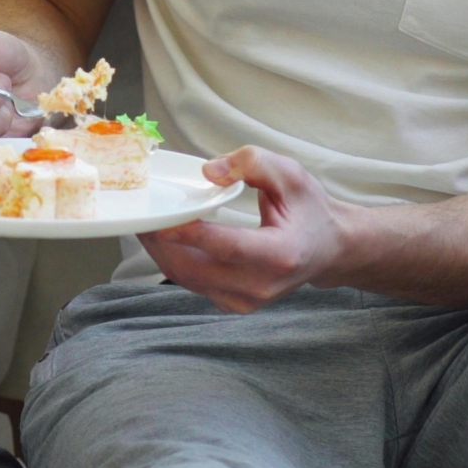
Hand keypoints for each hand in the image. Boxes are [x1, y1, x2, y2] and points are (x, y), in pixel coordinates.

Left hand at [136, 146, 356, 313]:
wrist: (328, 249)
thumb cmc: (308, 209)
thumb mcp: (290, 175)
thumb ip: (253, 164)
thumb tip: (209, 172)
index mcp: (281, 254)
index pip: (228, 247)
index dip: (191, 234)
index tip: (160, 221)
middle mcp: (262, 285)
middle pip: (196, 267)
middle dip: (162, 241)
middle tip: (139, 214)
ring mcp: (246, 300)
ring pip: (187, 279)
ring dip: (160, 252)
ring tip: (144, 222)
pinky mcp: (233, 304)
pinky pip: (192, 283)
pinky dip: (172, 260)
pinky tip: (163, 238)